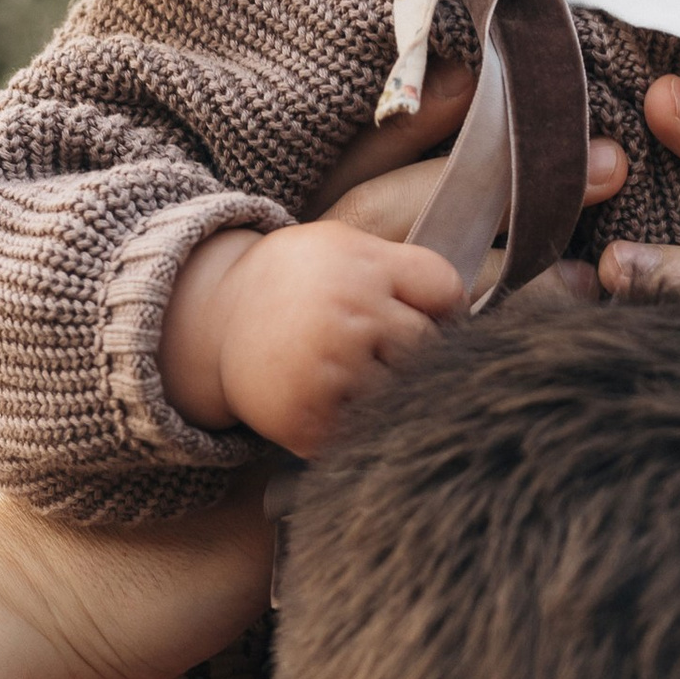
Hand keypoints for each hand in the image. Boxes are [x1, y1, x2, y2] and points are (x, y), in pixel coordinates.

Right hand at [161, 214, 468, 454]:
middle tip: (373, 349)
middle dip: (413, 352)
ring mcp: (330, 372)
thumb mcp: (344, 247)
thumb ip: (402, 269)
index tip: (426, 317)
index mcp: (364, 268)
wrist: (210, 322)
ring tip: (348, 372)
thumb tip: (469, 309)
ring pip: (404, 394)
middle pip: (429, 347)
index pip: (447, 292)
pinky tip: (332, 399)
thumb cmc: (292, 284)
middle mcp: (350, 316)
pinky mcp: (310, 421)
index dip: (444, 309)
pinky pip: (368, 431)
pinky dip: (359, 423)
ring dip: (389, 391)